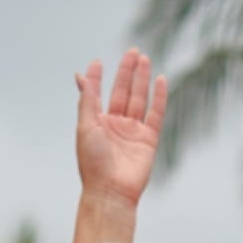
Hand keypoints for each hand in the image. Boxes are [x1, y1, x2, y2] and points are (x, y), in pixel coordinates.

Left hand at [74, 49, 167, 209]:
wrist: (111, 191)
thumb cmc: (93, 162)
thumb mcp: (86, 126)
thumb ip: (87, 99)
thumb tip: (80, 75)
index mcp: (97, 122)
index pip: (98, 94)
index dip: (97, 78)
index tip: (98, 62)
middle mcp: (115, 125)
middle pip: (123, 91)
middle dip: (127, 71)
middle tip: (132, 51)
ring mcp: (133, 131)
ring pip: (139, 99)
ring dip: (142, 79)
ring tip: (144, 58)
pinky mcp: (149, 140)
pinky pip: (156, 114)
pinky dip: (159, 96)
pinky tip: (161, 80)